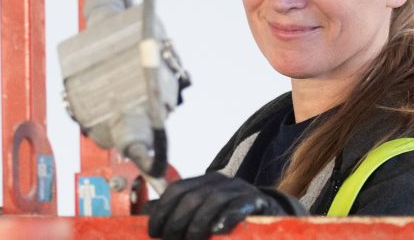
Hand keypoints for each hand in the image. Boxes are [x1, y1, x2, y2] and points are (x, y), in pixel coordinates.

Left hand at [145, 172, 306, 239]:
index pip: (177, 189)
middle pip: (193, 196)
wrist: (268, 215)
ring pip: (213, 200)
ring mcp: (240, 189)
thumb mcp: (202, 213)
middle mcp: (220, 181)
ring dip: (197, 224)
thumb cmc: (228, 217)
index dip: (162, 210)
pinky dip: (227, 218)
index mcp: (204, 182)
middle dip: (177, 221)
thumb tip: (146, 212)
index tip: (154, 232)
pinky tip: (218, 231)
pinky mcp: (257, 201)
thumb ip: (177, 212)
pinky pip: (239, 206)